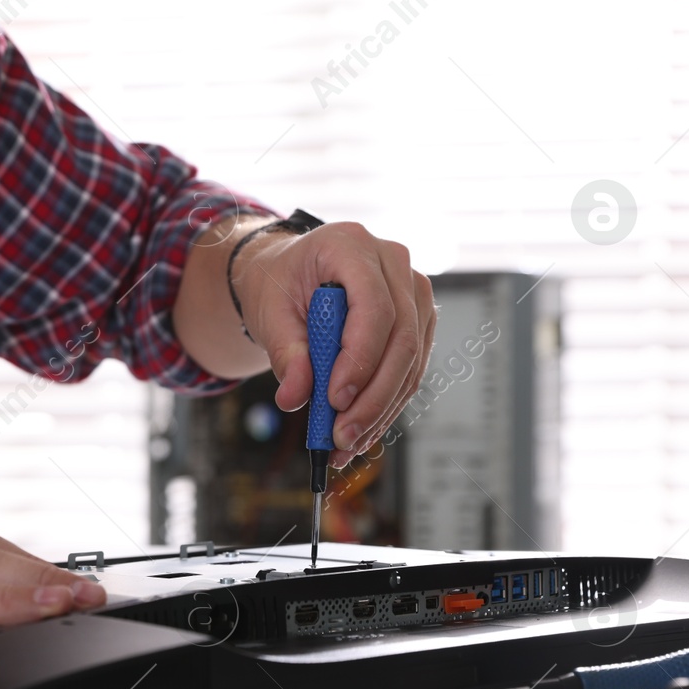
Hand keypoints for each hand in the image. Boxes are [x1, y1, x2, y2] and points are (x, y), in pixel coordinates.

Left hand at [234, 220, 435, 466]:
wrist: (292, 276)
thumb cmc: (280, 285)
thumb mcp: (269, 313)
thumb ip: (286, 354)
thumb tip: (295, 398)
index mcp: (351, 245)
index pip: (374, 307)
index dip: (360, 359)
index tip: (335, 400)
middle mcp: (393, 262)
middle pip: (402, 339)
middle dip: (373, 397)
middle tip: (341, 435)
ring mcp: (413, 290)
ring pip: (412, 361)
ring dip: (381, 409)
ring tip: (345, 444)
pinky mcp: (419, 320)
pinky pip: (410, 369)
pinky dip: (386, 405)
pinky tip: (361, 432)